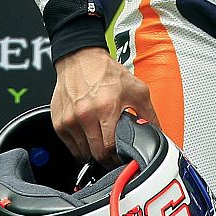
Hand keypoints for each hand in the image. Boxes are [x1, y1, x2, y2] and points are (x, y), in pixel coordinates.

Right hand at [51, 46, 158, 165]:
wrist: (80, 58)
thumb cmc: (106, 72)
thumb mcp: (136, 88)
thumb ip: (148, 113)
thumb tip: (156, 133)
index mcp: (106, 108)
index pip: (111, 148)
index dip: (119, 156)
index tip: (123, 156)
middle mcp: (85, 115)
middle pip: (97, 154)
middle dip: (108, 157)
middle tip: (114, 152)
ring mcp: (69, 120)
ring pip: (83, 153)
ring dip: (93, 152)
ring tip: (101, 139)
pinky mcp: (58, 122)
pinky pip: (70, 147)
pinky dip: (80, 146)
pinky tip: (89, 134)